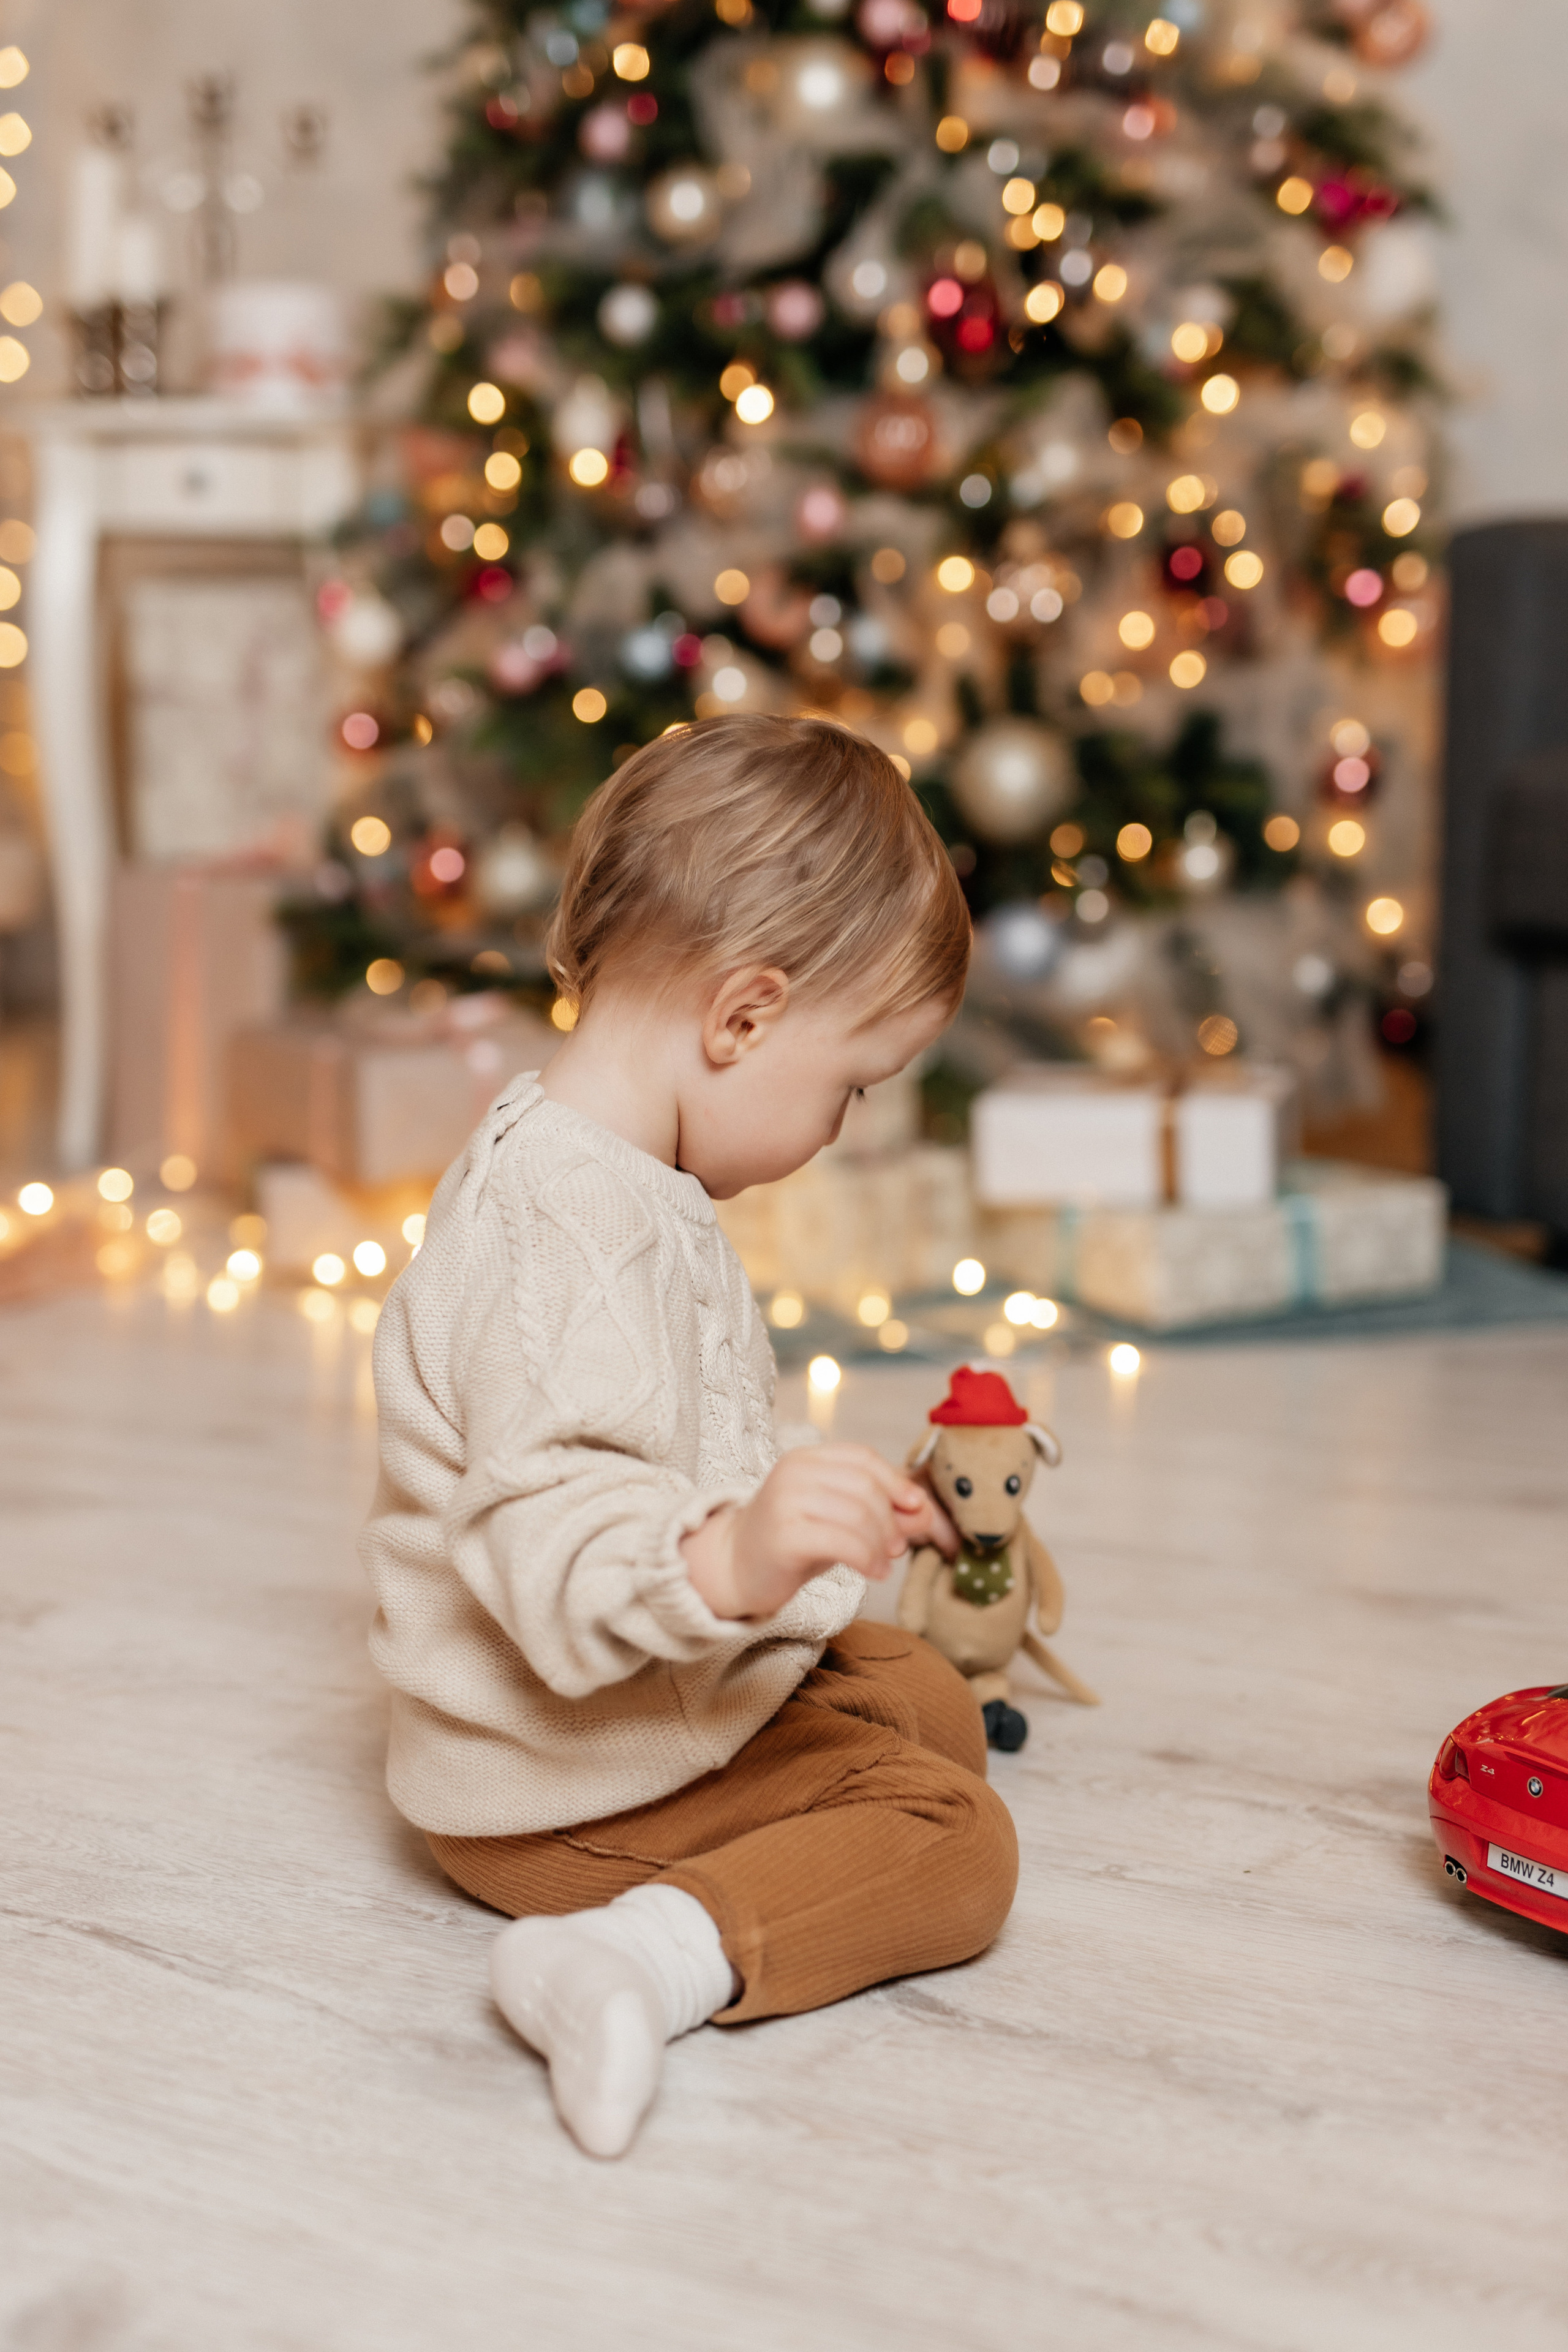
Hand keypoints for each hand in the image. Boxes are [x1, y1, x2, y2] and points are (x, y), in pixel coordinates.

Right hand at [682, 1445, 956, 1620]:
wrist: (733, 1569)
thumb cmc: (791, 1542)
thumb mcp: (838, 1520)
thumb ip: (880, 1512)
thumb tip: (926, 1512)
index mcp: (805, 1459)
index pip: (863, 1458)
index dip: (896, 1481)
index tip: (916, 1507)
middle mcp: (793, 1472)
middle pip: (865, 1486)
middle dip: (891, 1518)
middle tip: (898, 1547)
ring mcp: (785, 1501)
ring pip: (858, 1514)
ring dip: (881, 1542)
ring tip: (884, 1562)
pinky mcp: (784, 1535)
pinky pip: (843, 1542)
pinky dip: (868, 1558)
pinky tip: (874, 1573)